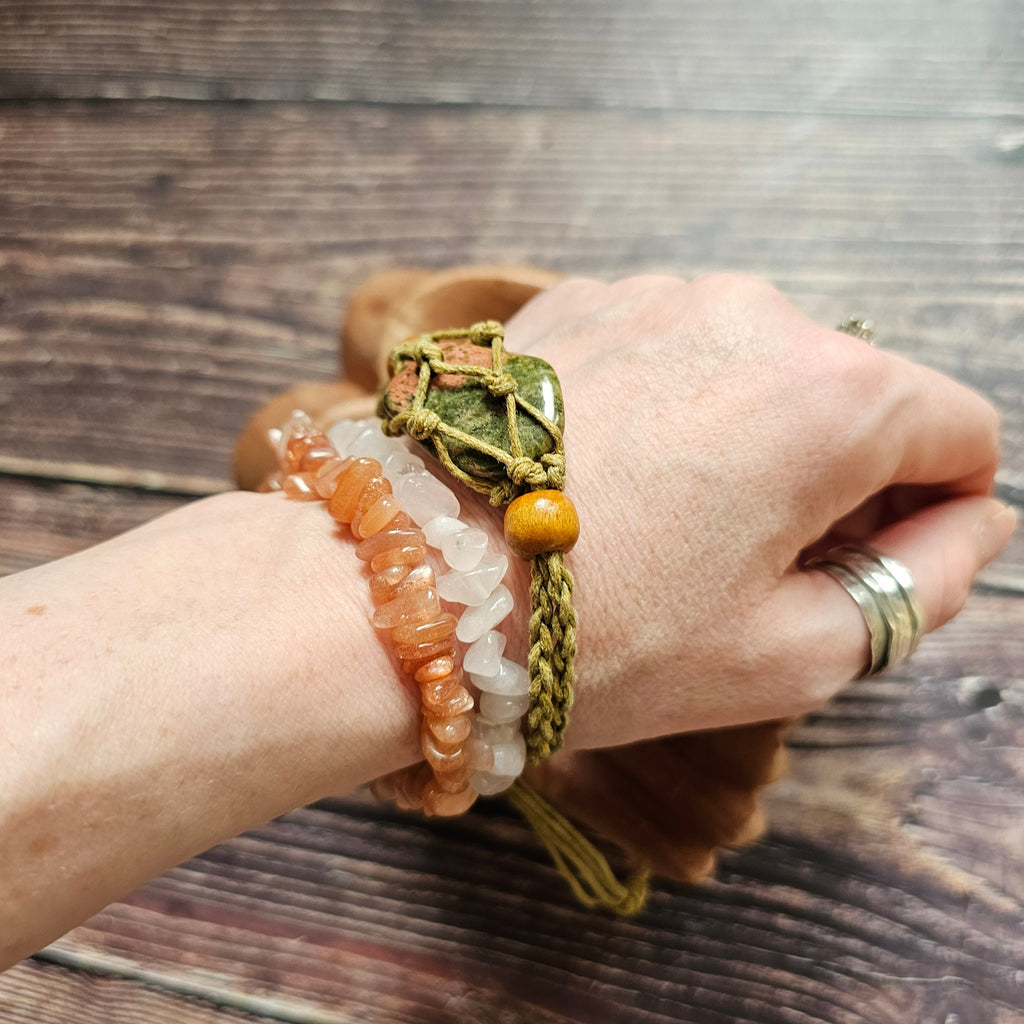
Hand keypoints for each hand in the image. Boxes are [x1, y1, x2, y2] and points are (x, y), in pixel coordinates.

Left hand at [490, 273, 1013, 750]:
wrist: (414, 589)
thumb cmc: (600, 638)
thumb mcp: (790, 652)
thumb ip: (919, 586)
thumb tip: (972, 525)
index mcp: (828, 397)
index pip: (959, 433)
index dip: (934, 513)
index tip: (868, 567)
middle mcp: (750, 314)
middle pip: (856, 396)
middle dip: (839, 482)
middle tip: (755, 572)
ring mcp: (654, 295)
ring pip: (759, 372)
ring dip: (749, 443)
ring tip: (667, 531)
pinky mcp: (579, 302)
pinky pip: (670, 354)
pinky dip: (671, 411)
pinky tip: (610, 481)